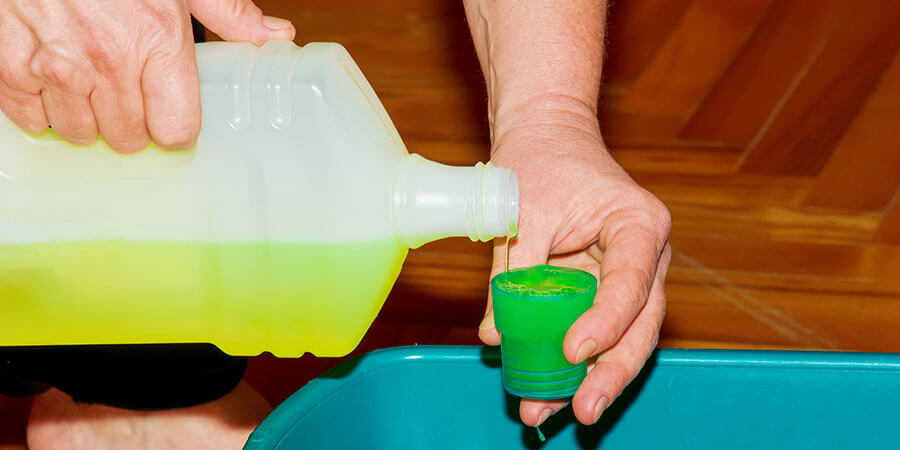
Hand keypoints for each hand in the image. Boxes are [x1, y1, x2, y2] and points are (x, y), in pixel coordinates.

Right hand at [0, 0, 294, 151]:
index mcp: (157, 40)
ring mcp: (54, 64)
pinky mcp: (9, 63)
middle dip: (134, 125)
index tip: (171, 114)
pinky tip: (54, 82)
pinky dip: (41, 107)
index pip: (177, 129)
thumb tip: (277, 37)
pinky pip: (29, 117)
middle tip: (130, 95)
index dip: (176, 126)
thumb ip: (229, 13)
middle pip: (129, 138)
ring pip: (80, 133)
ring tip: (92, 85)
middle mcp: (107, 59)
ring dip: (88, 118)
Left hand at [479, 109, 671, 425]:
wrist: (546, 136)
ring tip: (553, 411)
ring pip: (622, 338)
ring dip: (589, 377)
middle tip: (583, 408)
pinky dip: (573, 362)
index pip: (633, 280)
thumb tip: (495, 336)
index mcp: (638, 224)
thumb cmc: (539, 160)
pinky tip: (548, 391)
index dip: (607, 321)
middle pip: (640, 324)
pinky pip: (593, 331)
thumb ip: (510, 272)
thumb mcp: (521, 210)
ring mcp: (627, 277)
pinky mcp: (600, 290)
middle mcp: (645, 256)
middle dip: (611, 371)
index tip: (573, 349)